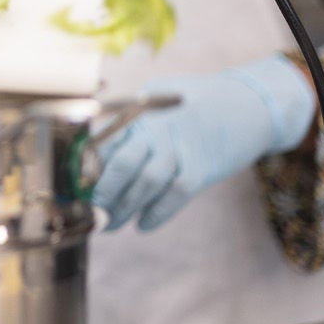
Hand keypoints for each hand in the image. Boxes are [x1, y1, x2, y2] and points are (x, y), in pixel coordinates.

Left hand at [94, 55, 315, 232]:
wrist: (247, 103)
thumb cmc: (192, 103)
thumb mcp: (155, 99)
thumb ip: (128, 122)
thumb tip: (91, 154)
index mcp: (139, 109)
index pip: (104, 140)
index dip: (85, 168)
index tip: (76, 188)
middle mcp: (158, 127)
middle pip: (121, 163)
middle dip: (102, 193)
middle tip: (92, 213)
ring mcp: (182, 146)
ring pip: (147, 182)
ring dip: (126, 208)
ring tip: (112, 223)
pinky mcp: (204, 166)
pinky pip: (175, 194)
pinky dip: (157, 213)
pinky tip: (143, 225)